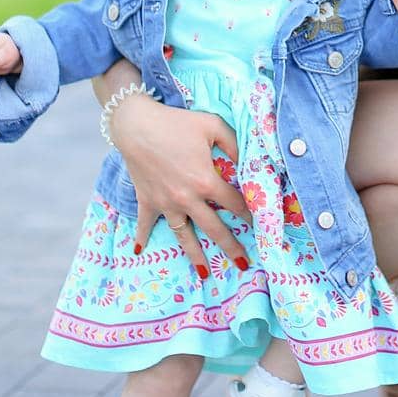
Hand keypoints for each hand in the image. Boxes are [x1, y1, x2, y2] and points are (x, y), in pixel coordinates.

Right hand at [106, 92, 251, 275]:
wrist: (136, 125)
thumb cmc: (177, 122)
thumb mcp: (213, 126)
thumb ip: (234, 144)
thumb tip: (250, 160)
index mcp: (206, 181)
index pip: (234, 203)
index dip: (250, 214)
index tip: (260, 225)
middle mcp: (187, 199)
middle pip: (213, 228)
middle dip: (230, 247)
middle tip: (243, 264)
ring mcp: (166, 203)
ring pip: (183, 235)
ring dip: (194, 255)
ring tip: (205, 273)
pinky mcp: (147, 201)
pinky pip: (145, 224)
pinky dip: (141, 237)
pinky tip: (138, 251)